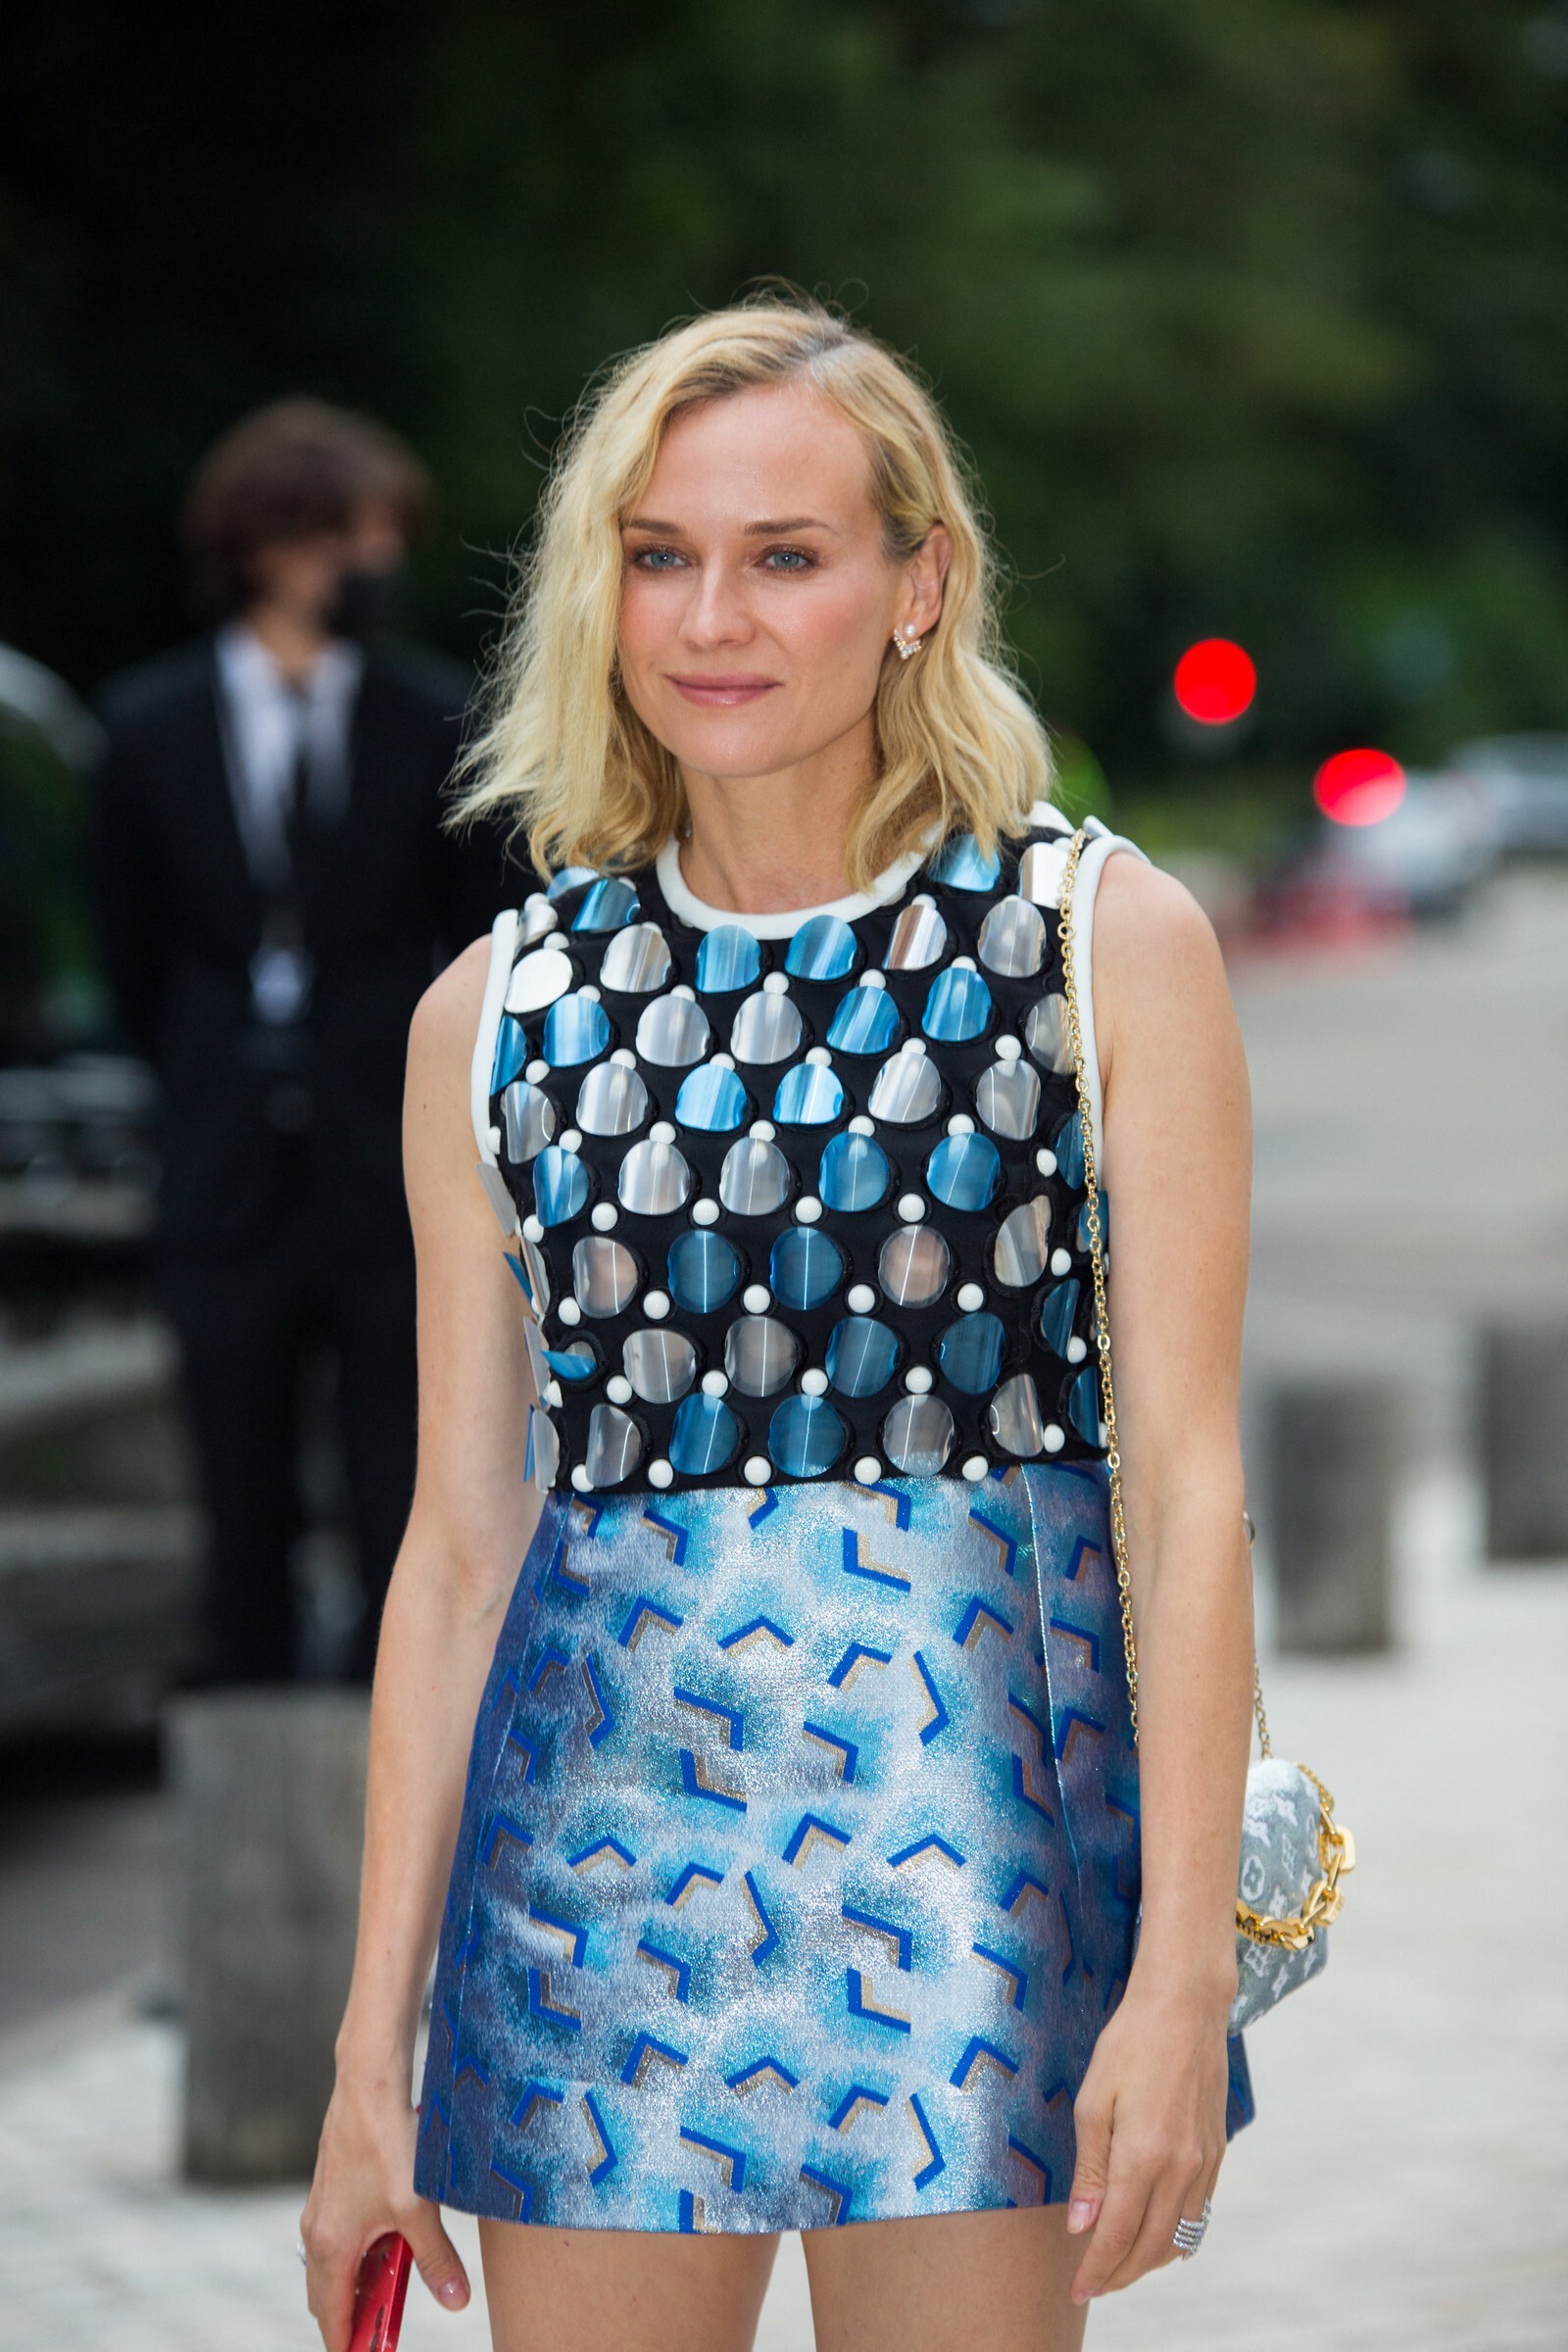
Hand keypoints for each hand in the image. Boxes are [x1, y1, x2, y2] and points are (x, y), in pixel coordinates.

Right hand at [300, 2068, 470, 2349]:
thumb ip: (437, 2260)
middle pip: (328, 2295)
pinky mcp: (333, 2186)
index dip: (348, 2344)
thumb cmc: (387, 2145)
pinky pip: (342, 2236)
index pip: (331, 2318)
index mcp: (330, 2247)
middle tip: (383, 2334)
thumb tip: (456, 2301)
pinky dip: (361, 2252)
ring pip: (336, 2263)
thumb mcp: (418, 2210)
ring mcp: (322, 2207)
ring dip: (360, 2283)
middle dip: (354, 2318)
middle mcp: (316, 2231)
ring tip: (395, 2290)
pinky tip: (394, 2240)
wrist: (369, 2084)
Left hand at [1063, 1975, 1229, 2303]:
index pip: (1117, 2235)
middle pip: (1150, 2248)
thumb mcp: (1093, 2100)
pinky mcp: (1217, 2153)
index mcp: (1143, 2156)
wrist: (1186, 2006)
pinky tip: (1157, 2237)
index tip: (1078, 2290)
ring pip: (1179, 2237)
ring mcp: (1204, 2163)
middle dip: (1120, 2274)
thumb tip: (1081, 2227)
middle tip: (1094, 2285)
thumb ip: (1090, 2170)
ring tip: (1119, 2266)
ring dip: (1148, 2261)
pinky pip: (1198, 2214)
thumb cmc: (1130, 2044)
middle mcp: (1180, 2168)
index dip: (1096, 2269)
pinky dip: (1176, 2237)